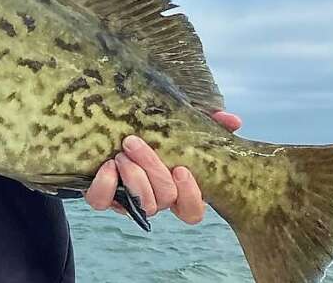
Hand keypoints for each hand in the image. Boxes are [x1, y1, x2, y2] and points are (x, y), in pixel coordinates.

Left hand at [85, 111, 241, 223]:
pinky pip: (102, 202)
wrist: (100, 134)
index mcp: (175, 188)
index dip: (190, 196)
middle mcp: (154, 199)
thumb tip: (232, 120)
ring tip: (122, 153)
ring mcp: (127, 200)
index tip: (181, 169)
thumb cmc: (149, 134)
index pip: (191, 212)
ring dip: (133, 178)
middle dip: (153, 171)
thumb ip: (207, 124)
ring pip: (139, 204)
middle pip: (164, 199)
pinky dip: (105, 186)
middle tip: (134, 142)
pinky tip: (107, 166)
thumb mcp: (177, 126)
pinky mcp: (101, 196)